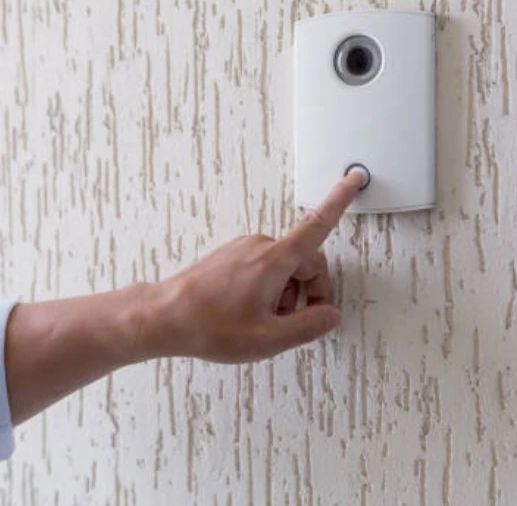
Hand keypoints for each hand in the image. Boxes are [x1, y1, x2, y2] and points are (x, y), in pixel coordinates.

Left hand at [145, 172, 364, 363]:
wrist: (164, 317)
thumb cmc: (209, 325)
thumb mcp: (269, 338)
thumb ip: (309, 326)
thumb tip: (329, 316)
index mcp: (274, 259)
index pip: (318, 224)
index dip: (340, 201)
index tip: (353, 179)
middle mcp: (260, 246)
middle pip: (306, 259)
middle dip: (311, 290)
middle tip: (297, 322)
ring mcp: (242, 249)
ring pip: (284, 267)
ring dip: (287, 293)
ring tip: (265, 322)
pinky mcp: (230, 257)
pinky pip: (264, 267)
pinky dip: (269, 289)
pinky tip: (251, 313)